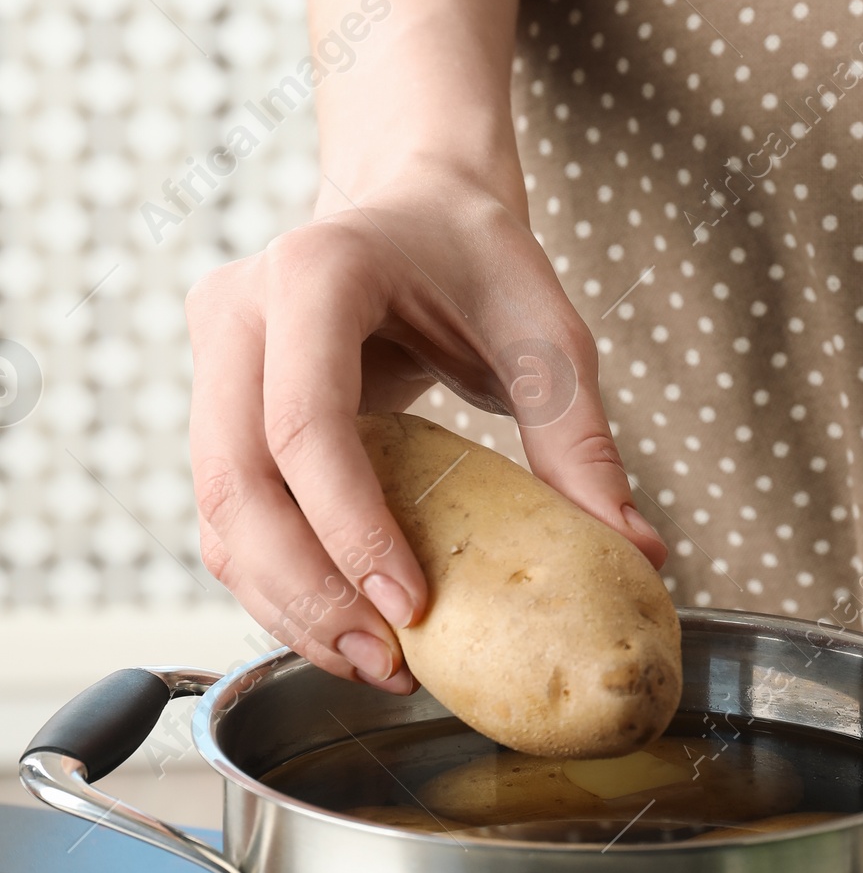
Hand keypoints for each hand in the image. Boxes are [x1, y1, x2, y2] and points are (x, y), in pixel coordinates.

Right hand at [186, 157, 665, 687]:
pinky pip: (227, 516)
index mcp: (316, 271)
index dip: (349, 525)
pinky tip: (346, 627)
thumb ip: (580, 440)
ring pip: (220, 512)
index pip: (305, 421)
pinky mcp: (213, 407)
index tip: (410, 606)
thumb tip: (639, 552)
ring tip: (375, 663)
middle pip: (239, 481)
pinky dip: (277, 583)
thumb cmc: (479, 258)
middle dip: (308, 591)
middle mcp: (241, 310)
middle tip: (389, 662)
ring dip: (286, 604)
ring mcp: (214, 359)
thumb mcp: (546, 335)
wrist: (417, 209)